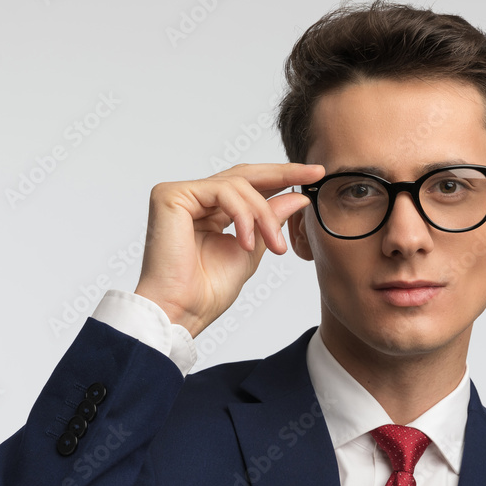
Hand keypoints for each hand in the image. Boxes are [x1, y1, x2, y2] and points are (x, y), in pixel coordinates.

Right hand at [134, 162, 324, 337]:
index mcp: (210, 210)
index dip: (283, 178)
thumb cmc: (207, 291)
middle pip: (244, 174)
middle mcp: (194, 198)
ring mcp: (181, 195)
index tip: (315, 175)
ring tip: (275, 245)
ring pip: (238, 185)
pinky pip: (221, 191)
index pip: (249, 185)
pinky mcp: (170, 195)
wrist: (183, 311)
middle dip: (283, 174)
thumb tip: (298, 197)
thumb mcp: (252, 249)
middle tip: (314, 174)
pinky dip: (242, 215)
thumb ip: (270, 220)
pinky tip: (247, 242)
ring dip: (263, 214)